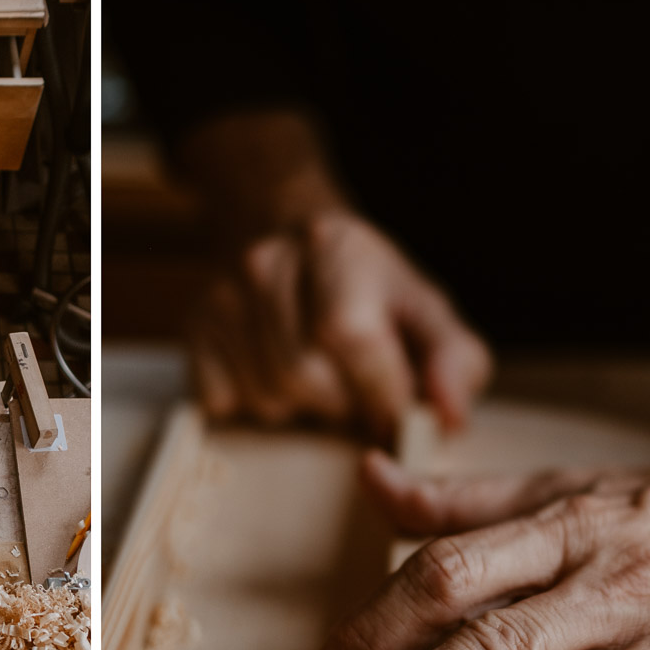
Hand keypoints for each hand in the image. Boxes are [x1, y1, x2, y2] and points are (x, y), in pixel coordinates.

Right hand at [191, 211, 492, 438]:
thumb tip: (450, 417)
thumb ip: (455, 360)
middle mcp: (269, 262)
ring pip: (265, 397)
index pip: (353, 339)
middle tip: (352, 390)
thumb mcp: (423, 308)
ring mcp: (223, 294)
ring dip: (299, 408)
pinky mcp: (194, 326)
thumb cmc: (364, 286)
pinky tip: (273, 374)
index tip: (394, 414)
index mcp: (337, 249)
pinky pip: (223, 401)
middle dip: (339, 403)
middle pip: (304, 378)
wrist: (282, 232)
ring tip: (315, 379)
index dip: (379, 393)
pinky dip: (254, 403)